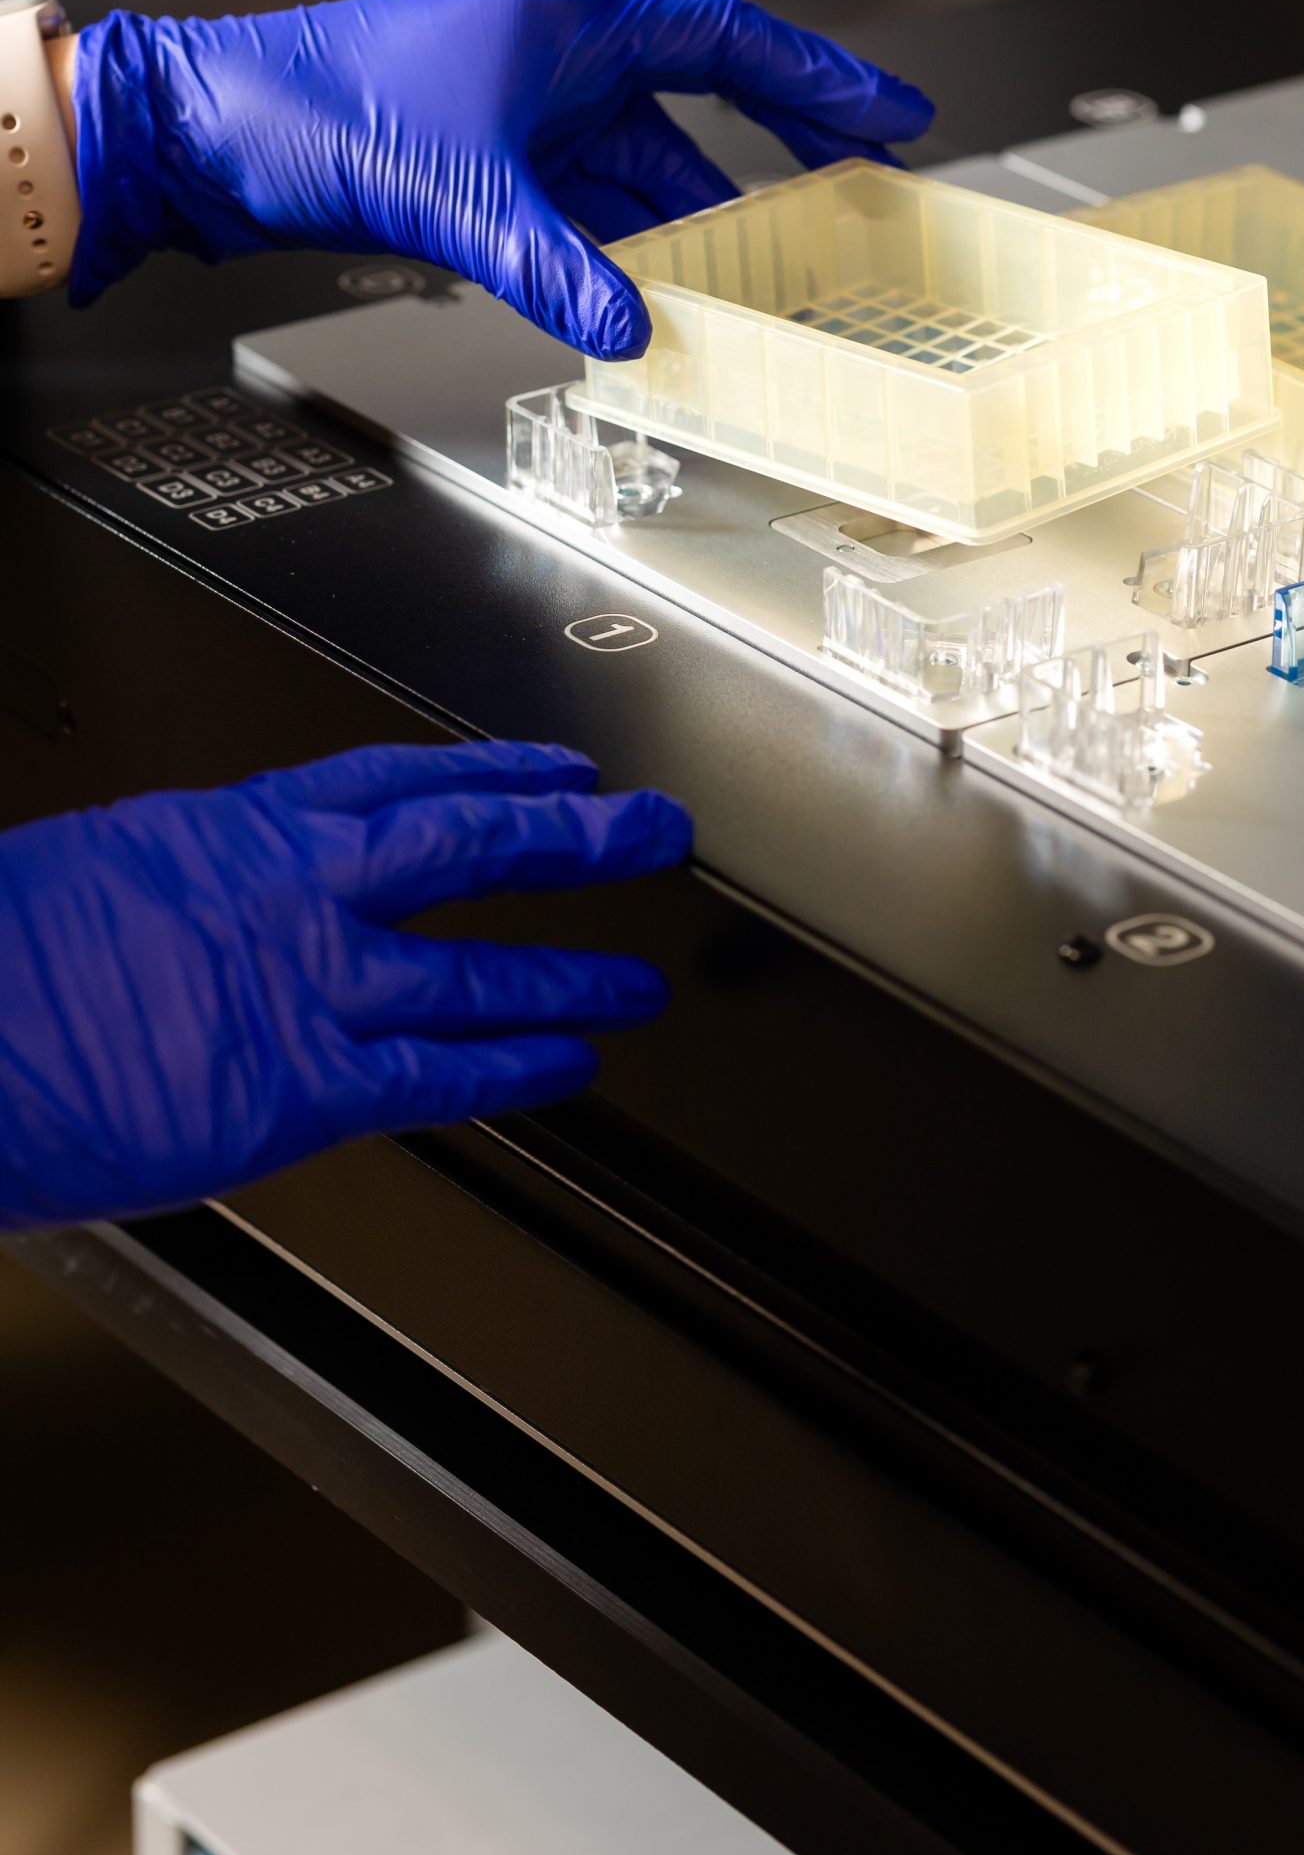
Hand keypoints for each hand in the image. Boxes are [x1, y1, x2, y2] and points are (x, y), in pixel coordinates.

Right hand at [0, 741, 690, 1229]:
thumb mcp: (105, 869)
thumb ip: (196, 881)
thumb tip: (224, 895)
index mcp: (237, 827)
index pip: (398, 778)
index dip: (495, 769)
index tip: (555, 768)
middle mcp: (291, 891)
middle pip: (468, 843)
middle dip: (572, 836)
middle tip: (648, 831)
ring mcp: (305, 986)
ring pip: (474, 968)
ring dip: (569, 973)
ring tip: (635, 981)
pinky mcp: (301, 1086)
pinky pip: (439, 1077)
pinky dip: (514, 1068)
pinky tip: (568, 1067)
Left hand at [66, 0, 934, 355]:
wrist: (205, 127)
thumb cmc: (313, 109)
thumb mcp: (460, 196)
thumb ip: (556, 268)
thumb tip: (633, 332)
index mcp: (565, 24)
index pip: (728, 43)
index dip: (821, 83)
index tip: (891, 119)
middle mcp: (552, 60)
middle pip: (696, 117)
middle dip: (775, 168)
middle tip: (855, 209)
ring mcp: (520, 115)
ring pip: (637, 179)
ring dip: (687, 234)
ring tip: (756, 290)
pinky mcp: (483, 165)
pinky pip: (581, 214)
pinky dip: (617, 258)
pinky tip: (647, 304)